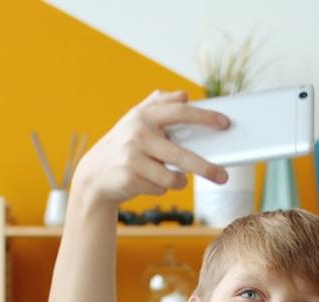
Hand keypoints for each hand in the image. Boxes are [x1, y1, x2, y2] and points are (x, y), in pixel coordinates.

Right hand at [69, 90, 229, 207]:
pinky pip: (160, 188)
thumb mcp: (136, 120)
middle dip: (205, 167)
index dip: (204, 117)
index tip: (225, 124)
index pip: (180, 112)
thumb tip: (184, 95)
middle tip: (223, 176)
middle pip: (181, 155)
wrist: (94, 175)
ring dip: (178, 181)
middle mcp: (137, 134)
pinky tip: (148, 182)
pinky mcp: (129, 179)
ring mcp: (131, 158)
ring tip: (174, 178)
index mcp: (143, 115)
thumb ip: (159, 103)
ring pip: (172, 177)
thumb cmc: (123, 145)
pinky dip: (160, 188)